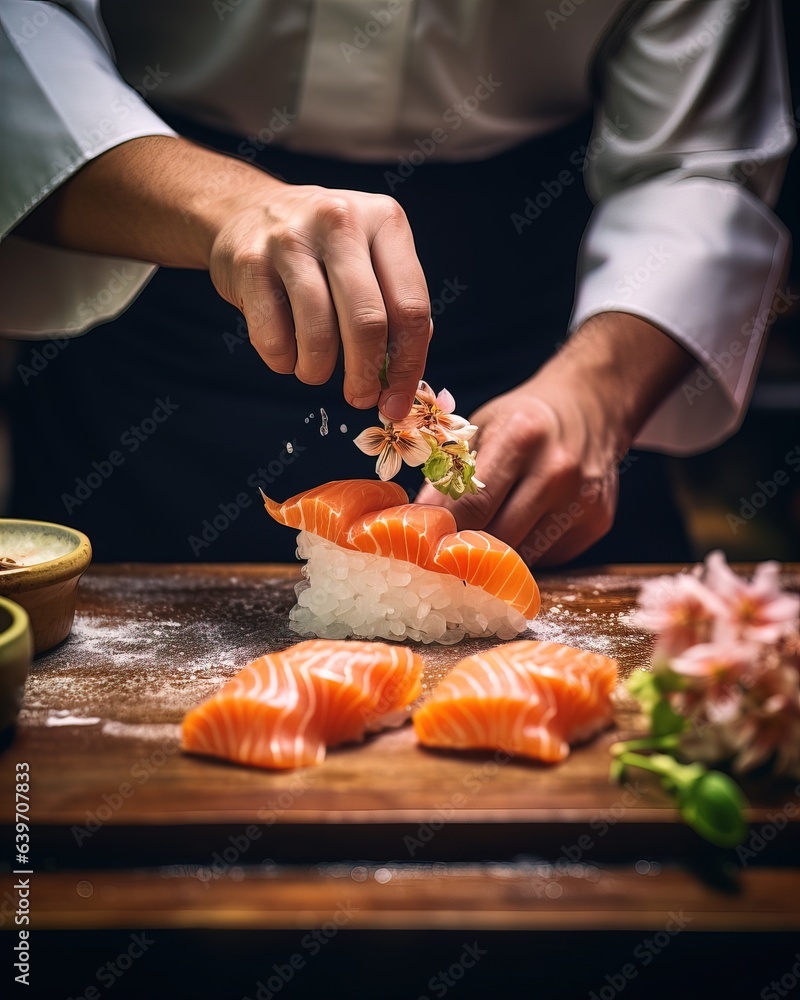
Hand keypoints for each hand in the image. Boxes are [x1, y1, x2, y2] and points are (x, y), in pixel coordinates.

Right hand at [209, 180, 431, 418]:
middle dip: (365, 376)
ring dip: (318, 371)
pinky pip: (273, 338)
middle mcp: (340, 222)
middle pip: (367, 323)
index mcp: (384, 221)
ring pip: (318, 336)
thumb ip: (394, 308)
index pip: (411, 307)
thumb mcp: (370, 257)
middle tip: (359, 398)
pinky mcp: (249, 262)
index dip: (408, 365)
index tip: (397, 400)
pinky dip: (283, 361)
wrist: (248, 211)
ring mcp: (290, 240)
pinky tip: (286, 350)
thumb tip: (401, 380)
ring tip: (315, 370)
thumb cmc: (323, 248)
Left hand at [416, 313, 693, 565]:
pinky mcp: (597, 523)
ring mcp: (582, 500)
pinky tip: (521, 529)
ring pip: (523, 556)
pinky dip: (527, 551)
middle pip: (498, 537)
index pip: (472, 504)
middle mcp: (557, 471)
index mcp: (521, 438)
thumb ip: (450, 473)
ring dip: (495, 558)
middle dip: (465, 551)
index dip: (442, 531)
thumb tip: (417, 522)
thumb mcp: (482, 427)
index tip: (419, 545)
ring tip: (477, 545)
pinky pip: (548, 556)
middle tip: (440, 555)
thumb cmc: (525, 418)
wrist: (591, 405)